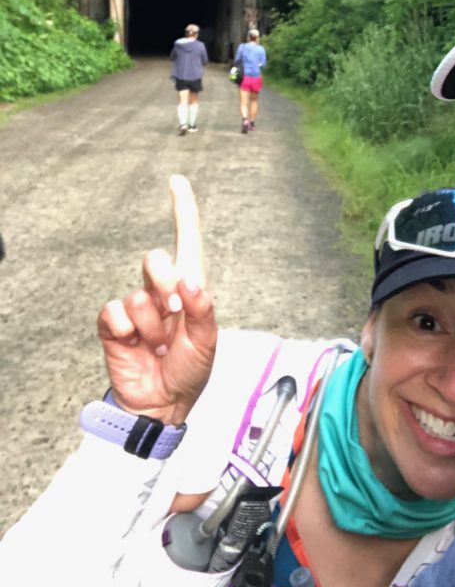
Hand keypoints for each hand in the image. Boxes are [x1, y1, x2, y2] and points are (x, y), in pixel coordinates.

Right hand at [96, 175, 216, 424]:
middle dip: (165, 284)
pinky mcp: (115, 324)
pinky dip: (128, 330)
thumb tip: (189, 280)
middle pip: (156, 259)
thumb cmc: (190, 371)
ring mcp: (137, 306)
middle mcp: (162, 291)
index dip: (183, 210)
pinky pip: (115, 311)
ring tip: (160, 347)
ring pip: (138, 294)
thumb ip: (202, 309)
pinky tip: (136, 346)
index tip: (177, 181)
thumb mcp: (207, 342)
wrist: (162, 405)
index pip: (187, 241)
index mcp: (191, 289)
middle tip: (175, 315)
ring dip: (152, 325)